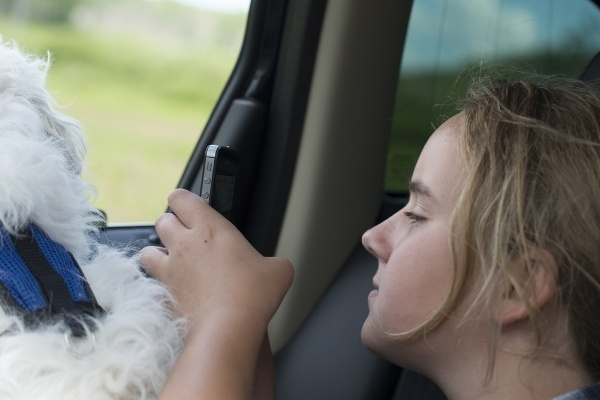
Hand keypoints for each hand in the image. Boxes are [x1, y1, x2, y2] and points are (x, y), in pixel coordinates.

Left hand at [141, 189, 292, 399]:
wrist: (227, 329)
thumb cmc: (251, 295)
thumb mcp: (278, 271)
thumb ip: (275, 263)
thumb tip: (277, 268)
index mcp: (211, 229)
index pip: (183, 199)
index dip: (183, 199)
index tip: (188, 205)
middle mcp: (185, 244)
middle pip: (162, 221)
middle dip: (171, 224)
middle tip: (184, 235)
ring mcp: (170, 270)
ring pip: (148, 251)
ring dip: (157, 253)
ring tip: (171, 261)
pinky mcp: (163, 294)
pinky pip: (151, 283)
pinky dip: (158, 285)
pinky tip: (171, 291)